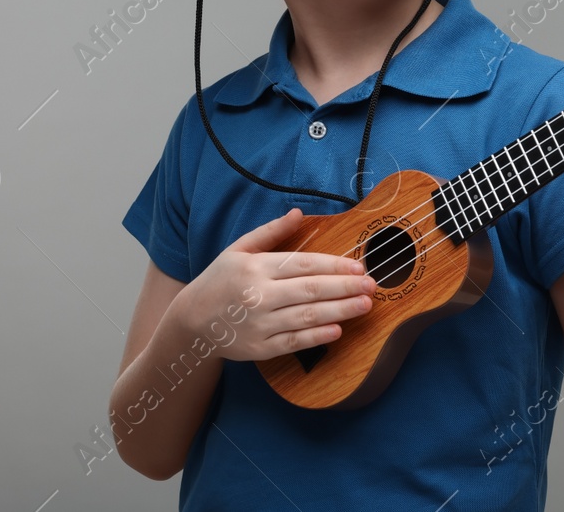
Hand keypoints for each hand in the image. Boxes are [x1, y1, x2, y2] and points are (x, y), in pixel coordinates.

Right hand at [171, 209, 378, 362]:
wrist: (190, 322)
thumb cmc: (219, 281)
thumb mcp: (238, 249)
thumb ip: (270, 232)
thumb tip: (299, 214)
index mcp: (256, 268)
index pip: (303, 265)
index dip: (334, 265)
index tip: (359, 266)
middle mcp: (258, 296)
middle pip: (311, 290)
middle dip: (345, 287)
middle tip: (372, 285)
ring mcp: (259, 324)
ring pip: (307, 317)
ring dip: (340, 311)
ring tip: (365, 305)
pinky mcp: (260, 348)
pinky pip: (294, 342)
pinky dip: (317, 337)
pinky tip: (338, 330)